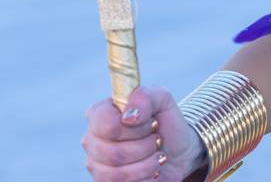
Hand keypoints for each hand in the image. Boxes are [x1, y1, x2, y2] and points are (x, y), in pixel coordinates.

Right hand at [84, 86, 204, 180]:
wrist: (178, 152)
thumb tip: (128, 116)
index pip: (106, 123)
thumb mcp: (162, 100)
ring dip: (147, 164)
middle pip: (114, 153)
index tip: (151, 122)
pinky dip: (146, 178)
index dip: (135, 127)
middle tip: (156, 139)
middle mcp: (92, 140)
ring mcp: (95, 165)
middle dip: (146, 147)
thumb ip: (145, 97)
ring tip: (157, 155)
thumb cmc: (165, 122)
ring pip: (117, 174)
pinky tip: (151, 170)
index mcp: (99, 114)